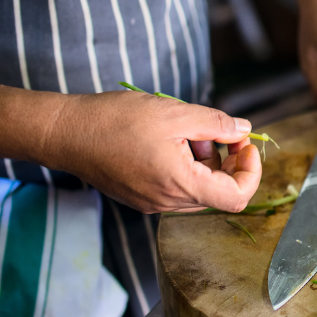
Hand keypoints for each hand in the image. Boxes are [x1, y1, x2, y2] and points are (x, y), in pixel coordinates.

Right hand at [47, 91, 261, 213]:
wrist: (65, 133)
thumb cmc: (115, 121)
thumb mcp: (174, 114)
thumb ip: (215, 124)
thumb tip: (244, 130)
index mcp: (180, 185)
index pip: (237, 197)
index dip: (251, 172)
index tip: (245, 145)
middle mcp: (168, 202)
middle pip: (219, 192)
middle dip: (228, 160)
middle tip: (217, 130)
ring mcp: (153, 203)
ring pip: (198, 188)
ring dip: (205, 161)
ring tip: (186, 132)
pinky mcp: (141, 197)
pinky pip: (177, 187)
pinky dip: (185, 166)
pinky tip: (169, 141)